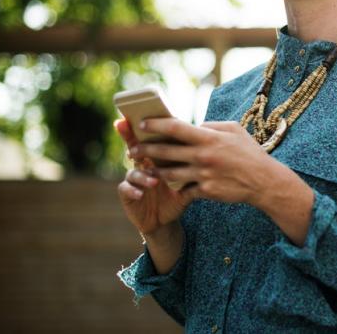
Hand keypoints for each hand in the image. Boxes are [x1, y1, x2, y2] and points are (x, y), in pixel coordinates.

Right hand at [114, 119, 196, 235]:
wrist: (166, 219)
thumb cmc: (177, 195)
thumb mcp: (187, 178)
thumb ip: (194, 163)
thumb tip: (211, 146)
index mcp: (156, 158)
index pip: (151, 139)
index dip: (144, 128)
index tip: (140, 117)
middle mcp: (142, 165)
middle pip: (134, 148)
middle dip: (131, 141)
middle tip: (136, 140)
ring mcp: (133, 179)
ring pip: (133, 171)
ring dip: (142, 175)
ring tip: (154, 181)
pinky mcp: (127, 194)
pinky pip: (125, 189)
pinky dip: (132, 190)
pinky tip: (140, 193)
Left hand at [130, 118, 274, 205]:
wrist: (263, 181)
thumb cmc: (249, 152)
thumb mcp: (234, 130)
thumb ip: (211, 126)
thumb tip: (194, 126)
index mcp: (208, 138)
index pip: (175, 127)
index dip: (155, 124)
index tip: (142, 124)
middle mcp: (202, 156)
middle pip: (165, 151)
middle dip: (145, 150)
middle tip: (132, 149)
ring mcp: (203, 175)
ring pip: (169, 173)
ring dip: (155, 170)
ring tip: (146, 168)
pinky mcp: (205, 191)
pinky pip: (184, 189)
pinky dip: (176, 187)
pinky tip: (169, 185)